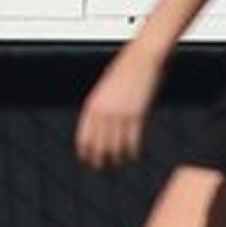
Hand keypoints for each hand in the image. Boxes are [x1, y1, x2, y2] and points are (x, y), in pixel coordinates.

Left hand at [74, 40, 165, 169]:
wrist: (141, 58)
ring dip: (117, 159)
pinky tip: (133, 155)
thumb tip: (101, 126)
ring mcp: (119, 115)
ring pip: (115, 148)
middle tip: (105, 168)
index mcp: (92, 106)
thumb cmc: (124, 72)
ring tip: (120, 163)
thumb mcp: (105, 90)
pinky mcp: (136, 115)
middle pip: (98, 147)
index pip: (83, 138)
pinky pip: (132, 142)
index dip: (85, 153)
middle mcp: (103, 113)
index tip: (88, 160)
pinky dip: (131, 152)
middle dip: (100, 160)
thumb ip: (101, 107)